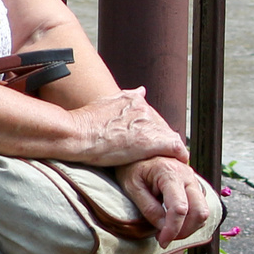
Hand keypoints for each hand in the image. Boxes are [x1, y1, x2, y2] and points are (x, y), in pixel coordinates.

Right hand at [67, 87, 185, 168]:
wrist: (74, 134)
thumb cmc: (81, 124)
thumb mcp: (103, 103)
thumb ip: (122, 98)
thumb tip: (142, 90)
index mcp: (132, 99)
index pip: (149, 115)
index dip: (148, 129)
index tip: (143, 139)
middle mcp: (144, 109)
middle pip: (161, 126)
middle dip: (158, 138)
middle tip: (152, 153)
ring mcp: (150, 125)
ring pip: (169, 137)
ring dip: (168, 148)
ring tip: (165, 160)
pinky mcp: (153, 141)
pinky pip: (176, 149)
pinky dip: (179, 156)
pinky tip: (177, 163)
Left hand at [120, 155, 214, 246]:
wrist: (139, 151)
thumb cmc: (131, 167)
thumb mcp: (132, 187)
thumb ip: (148, 207)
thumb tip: (164, 228)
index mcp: (170, 173)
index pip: (180, 208)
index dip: (173, 229)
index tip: (162, 241)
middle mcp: (188, 176)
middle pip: (200, 212)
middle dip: (186, 231)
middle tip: (166, 239)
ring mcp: (194, 181)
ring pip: (204, 211)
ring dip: (189, 227)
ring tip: (167, 232)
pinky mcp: (194, 187)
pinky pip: (200, 208)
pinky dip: (191, 220)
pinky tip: (174, 224)